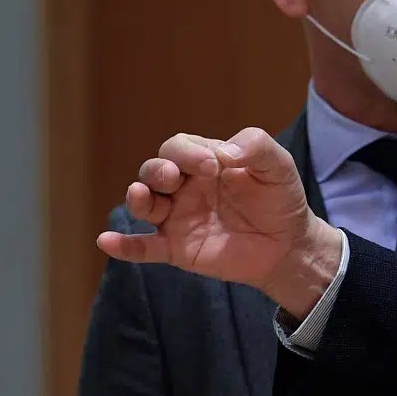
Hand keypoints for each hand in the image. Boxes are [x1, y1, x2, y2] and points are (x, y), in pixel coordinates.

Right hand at [97, 127, 342, 316]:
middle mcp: (184, 188)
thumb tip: (221, 153)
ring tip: (140, 196)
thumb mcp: (278, 165)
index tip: (213, 166)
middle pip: (153, 171)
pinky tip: (107, 241)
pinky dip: (124, 246)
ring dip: (138, 199)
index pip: (178, 148)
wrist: (289, 245)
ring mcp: (178, 218)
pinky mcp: (177, 249)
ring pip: (144, 204)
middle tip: (174, 178)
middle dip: (157, 171)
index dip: (187, 153)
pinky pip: (144, 248)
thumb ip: (255, 146)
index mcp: (204, 162)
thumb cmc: (280, 199)